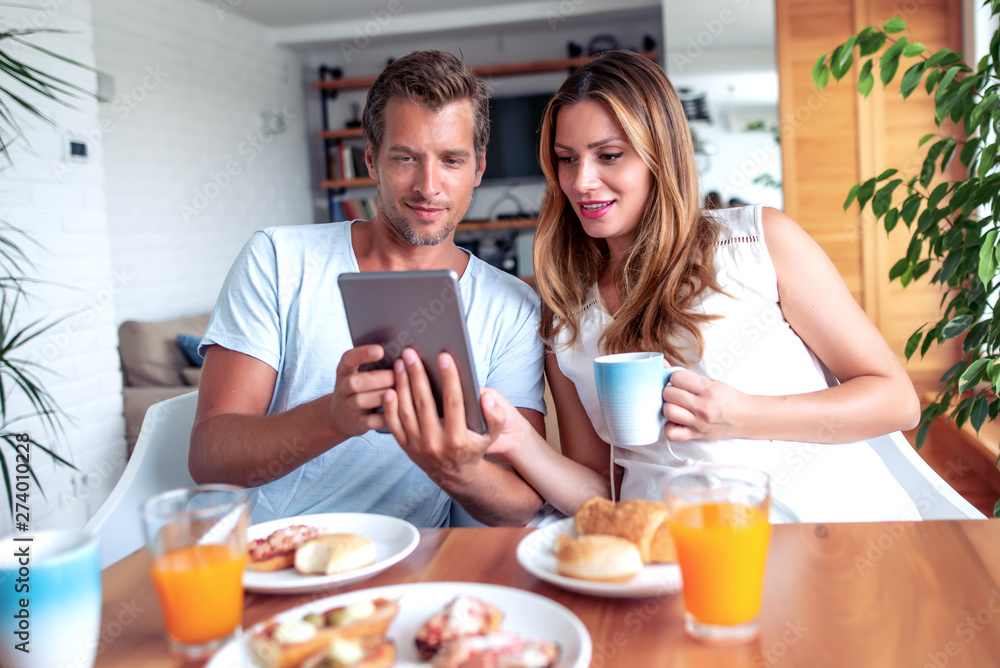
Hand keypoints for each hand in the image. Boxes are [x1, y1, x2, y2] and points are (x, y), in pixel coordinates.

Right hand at [328, 345, 394, 438]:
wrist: (340, 416)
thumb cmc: (359, 389)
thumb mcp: (359, 373)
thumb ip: (376, 364)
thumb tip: (403, 355)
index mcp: (345, 371)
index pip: (348, 359)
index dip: (363, 354)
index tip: (380, 350)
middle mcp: (343, 388)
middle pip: (356, 382)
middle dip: (380, 378)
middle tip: (399, 375)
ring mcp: (347, 407)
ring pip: (361, 401)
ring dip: (383, 396)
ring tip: (400, 391)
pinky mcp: (356, 424)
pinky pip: (371, 420)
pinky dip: (386, 414)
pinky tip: (400, 408)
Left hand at [383, 348, 522, 486]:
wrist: (454, 473)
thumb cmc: (473, 446)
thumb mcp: (492, 435)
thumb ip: (495, 416)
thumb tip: (485, 398)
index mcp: (458, 439)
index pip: (453, 402)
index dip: (450, 378)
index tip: (444, 356)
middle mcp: (435, 443)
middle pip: (424, 403)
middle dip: (418, 375)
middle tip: (411, 353)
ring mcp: (417, 446)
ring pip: (406, 411)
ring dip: (402, 385)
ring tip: (400, 364)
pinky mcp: (405, 446)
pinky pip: (394, 424)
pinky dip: (390, 406)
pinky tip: (391, 387)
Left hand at [661, 369, 749, 440]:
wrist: (746, 418)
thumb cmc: (729, 399)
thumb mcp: (712, 382)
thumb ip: (688, 376)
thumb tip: (663, 365)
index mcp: (708, 390)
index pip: (677, 377)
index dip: (676, 377)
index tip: (681, 381)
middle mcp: (702, 407)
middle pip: (669, 394)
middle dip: (671, 390)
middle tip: (678, 393)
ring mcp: (698, 423)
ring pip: (668, 411)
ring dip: (669, 406)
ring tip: (677, 405)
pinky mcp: (695, 435)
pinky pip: (671, 433)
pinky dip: (670, 426)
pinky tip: (677, 420)